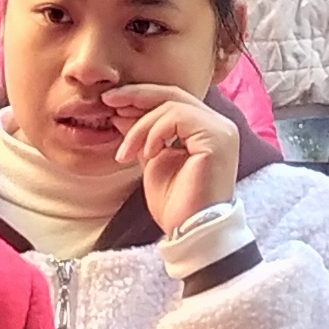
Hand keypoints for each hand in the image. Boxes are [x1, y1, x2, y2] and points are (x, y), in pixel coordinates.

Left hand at [104, 81, 243, 232]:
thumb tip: (121, 113)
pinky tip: (147, 153)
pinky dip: (156, 132)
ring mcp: (221, 130)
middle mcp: (219, 124)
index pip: (173, 100)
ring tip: (126, 152)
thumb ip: (144, 136)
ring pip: (172, 106)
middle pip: (173, 94)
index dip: (141, 96)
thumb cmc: (177, 205)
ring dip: (140, 126)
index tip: (111, 102)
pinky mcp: (216, 139)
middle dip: (137, 96)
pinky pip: (179, 118)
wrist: (190, 233)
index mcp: (206, 129)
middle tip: (108, 101)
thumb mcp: (153, 162)